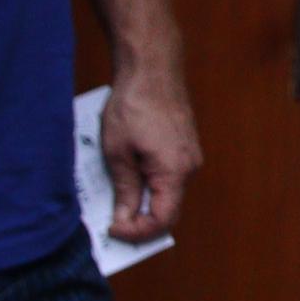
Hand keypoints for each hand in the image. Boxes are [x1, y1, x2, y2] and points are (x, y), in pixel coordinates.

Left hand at [99, 67, 200, 242]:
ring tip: (113, 198)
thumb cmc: (134, 105)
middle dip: (139, 220)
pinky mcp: (183, 145)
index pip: (161, 220)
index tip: (112, 230)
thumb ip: (124, 189)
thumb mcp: (117, 152)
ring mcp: (189, 156)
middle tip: (110, 221)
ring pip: (166, 192)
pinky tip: (126, 175)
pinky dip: (148, 182)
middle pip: (167, 209)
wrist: (152, 67)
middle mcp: (189, 167)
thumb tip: (123, 220)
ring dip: (141, 199)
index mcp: (174, 172)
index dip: (136, 232)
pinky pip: (167, 175)